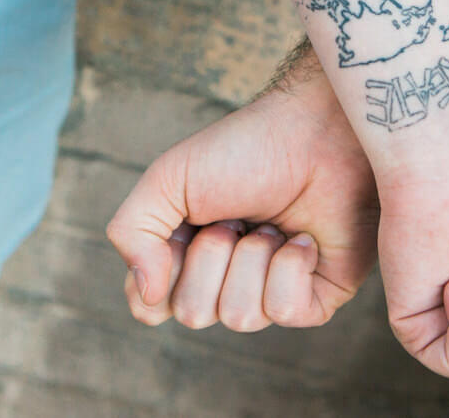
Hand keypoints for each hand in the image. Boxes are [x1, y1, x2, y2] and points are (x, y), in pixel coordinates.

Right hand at [106, 71, 377, 330]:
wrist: (316, 131)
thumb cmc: (245, 148)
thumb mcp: (168, 177)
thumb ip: (132, 232)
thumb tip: (146, 295)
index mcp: (187, 256)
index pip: (151, 306)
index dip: (159, 275)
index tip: (180, 230)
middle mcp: (226, 281)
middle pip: (192, 314)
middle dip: (211, 255)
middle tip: (234, 216)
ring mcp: (270, 291)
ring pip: (239, 317)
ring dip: (252, 256)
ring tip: (270, 221)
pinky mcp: (316, 298)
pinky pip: (285, 312)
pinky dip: (288, 265)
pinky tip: (302, 237)